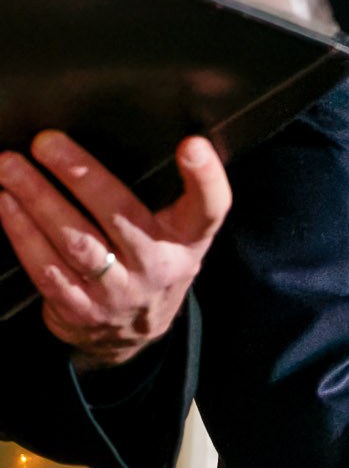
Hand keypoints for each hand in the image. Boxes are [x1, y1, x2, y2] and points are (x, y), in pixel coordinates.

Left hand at [0, 132, 229, 369]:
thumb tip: (125, 135)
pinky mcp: (79, 309)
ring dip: (38, 199)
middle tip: (46, 143)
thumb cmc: (153, 260)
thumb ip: (170, 194)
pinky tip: (7, 204)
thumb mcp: (179, 233)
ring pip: (75, 240)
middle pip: (121, 215)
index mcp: (189, 239)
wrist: (133, 333)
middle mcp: (159, 265)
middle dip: (81, 175)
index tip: (192, 145)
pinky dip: (22, 232)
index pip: (210, 207)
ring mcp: (118, 291)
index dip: (206, 177)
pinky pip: (45, 267)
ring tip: (11, 167)